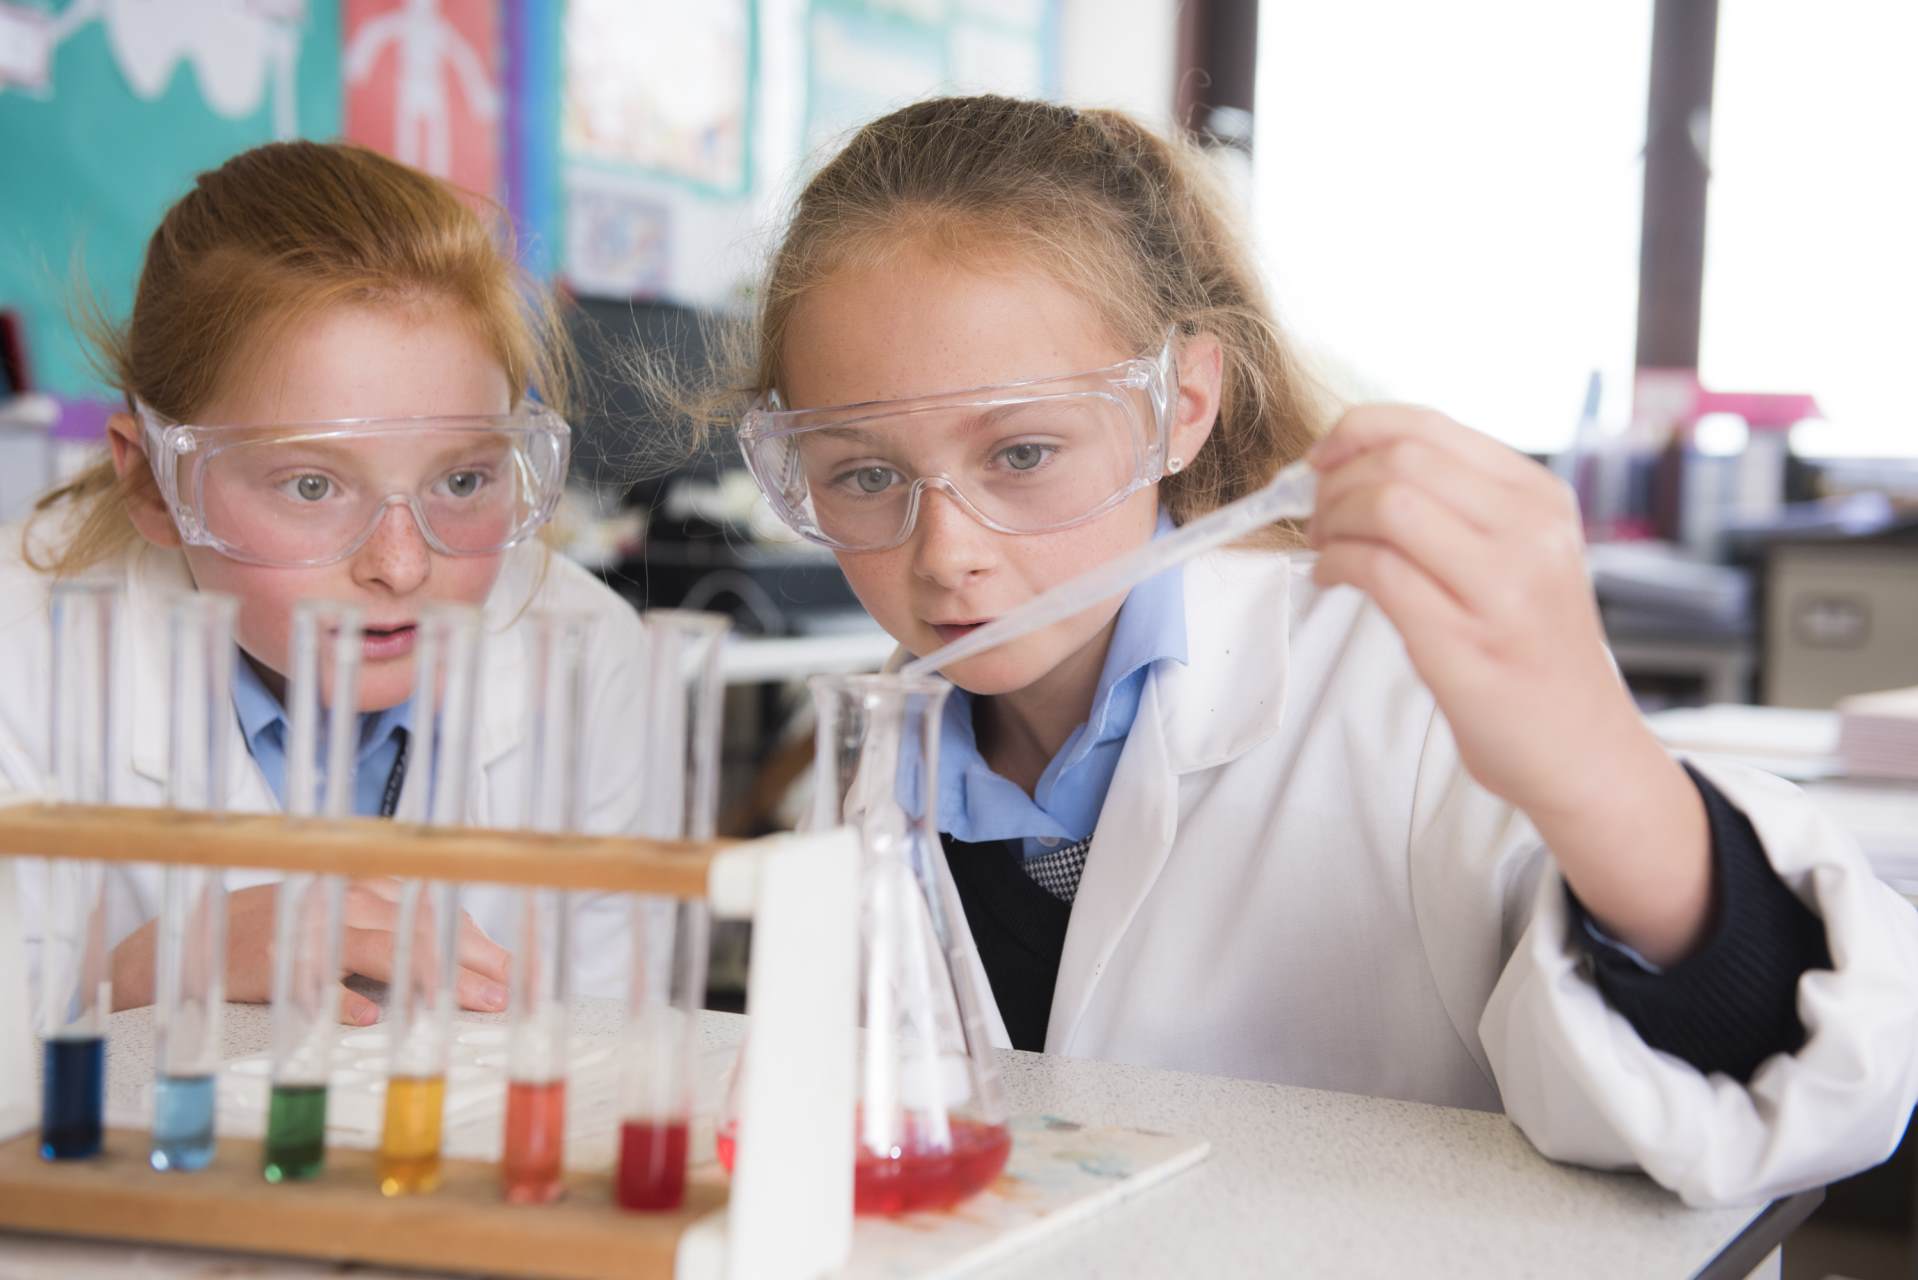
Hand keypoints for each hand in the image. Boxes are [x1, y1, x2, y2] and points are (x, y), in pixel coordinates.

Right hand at [110, 879, 511, 1024]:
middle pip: (420, 929)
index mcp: (364, 887)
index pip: (434, 912)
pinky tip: (371, 1018)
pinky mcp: (273, 966)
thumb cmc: (282, 930)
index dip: (476, 941)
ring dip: (430, 979)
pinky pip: (316, 983)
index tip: (513, 968)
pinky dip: (344, 999)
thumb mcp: (340, 918)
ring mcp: (310, 933)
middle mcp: (342, 902)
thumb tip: (462, 960)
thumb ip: (392, 931)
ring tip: (468, 1004)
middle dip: (470, 962)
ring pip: (382, 950)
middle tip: (506, 993)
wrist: (193, 938)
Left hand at [1307, 406, 1710, 963]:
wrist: (1583, 750)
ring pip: (1388, 505)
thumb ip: (1459, 506)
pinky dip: (1335, 564)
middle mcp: (1530, 530)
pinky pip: (1378, 571)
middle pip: (1402, 460)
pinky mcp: (1465, 640)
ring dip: (1332, 520)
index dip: (1356, 432)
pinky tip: (1331, 578)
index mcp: (1540, 497)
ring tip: (1324, 547)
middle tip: (1315, 514)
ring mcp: (1503, 585)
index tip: (1322, 460)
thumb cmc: (1534, 653)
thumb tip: (1356, 465)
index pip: (1429, 426)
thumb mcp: (1520, 556)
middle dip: (1335, 480)